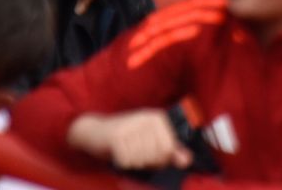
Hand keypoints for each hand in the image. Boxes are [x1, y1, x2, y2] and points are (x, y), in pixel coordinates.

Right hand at [68, 111, 190, 170]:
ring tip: (127, 153)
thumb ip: (169, 152)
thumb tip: (187, 160)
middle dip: (146, 162)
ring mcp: (131, 125)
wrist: (94, 131)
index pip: (169, 148)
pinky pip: (126, 161)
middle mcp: (146, 119)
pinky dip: (122, 163)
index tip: (150, 155)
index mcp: (158, 118)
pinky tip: (119, 153)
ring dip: (133, 162)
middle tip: (135, 154)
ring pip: (141, 159)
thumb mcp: (149, 142)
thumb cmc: (125, 139)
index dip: (161, 159)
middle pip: (156, 155)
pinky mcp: (116, 136)